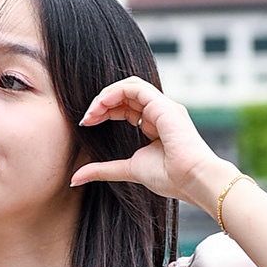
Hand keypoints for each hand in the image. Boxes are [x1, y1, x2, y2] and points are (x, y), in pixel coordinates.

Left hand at [72, 77, 234, 214]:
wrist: (192, 179)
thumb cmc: (170, 178)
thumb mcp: (127, 170)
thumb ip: (103, 169)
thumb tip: (75, 178)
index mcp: (154, 125)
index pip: (125, 108)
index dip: (104, 112)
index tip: (86, 125)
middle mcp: (159, 112)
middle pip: (125, 95)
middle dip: (101, 103)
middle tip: (85, 119)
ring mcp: (163, 106)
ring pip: (129, 86)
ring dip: (106, 96)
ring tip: (91, 112)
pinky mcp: (163, 105)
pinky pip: (135, 87)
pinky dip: (115, 92)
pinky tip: (101, 105)